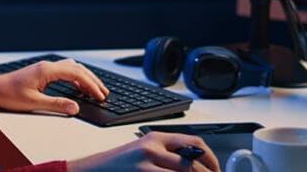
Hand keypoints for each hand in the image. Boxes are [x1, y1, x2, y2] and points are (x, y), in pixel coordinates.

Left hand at [0, 59, 108, 115]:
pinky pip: (64, 72)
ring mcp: (45, 68)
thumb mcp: (34, 103)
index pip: (76, 74)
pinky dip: (74, 78)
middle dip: (92, 80)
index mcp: (47, 70)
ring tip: (94, 89)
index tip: (100, 94)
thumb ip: (56, 105)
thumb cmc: (8, 95)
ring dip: (84, 77)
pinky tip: (77, 87)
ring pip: (71, 68)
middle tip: (103, 92)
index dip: (90, 84)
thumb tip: (75, 107)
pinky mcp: (42, 73)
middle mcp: (47, 66)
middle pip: (77, 68)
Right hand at [68, 132, 219, 171]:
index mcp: (156, 138)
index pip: (193, 144)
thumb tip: (195, 163)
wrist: (90, 171)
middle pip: (191, 164)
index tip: (216, 169)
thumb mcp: (143, 151)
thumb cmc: (117, 164)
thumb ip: (168, 154)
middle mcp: (152, 149)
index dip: (210, 158)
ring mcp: (146, 165)